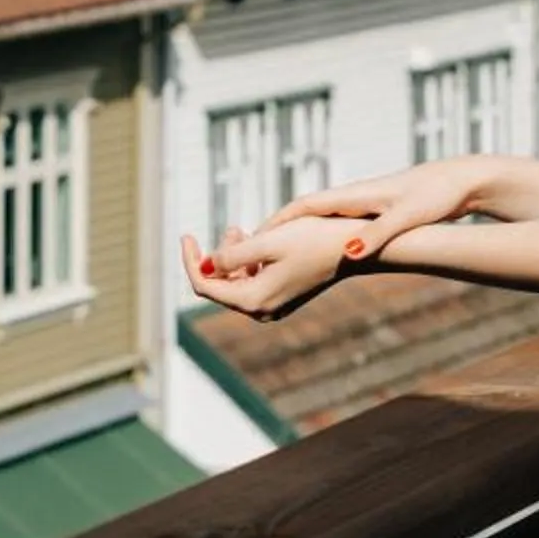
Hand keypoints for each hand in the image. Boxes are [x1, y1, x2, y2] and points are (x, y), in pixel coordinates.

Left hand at [181, 215, 367, 320]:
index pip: (205, 284)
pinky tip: (255, 242)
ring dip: (233, 256)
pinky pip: (252, 281)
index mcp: (253, 299)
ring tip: (241, 231)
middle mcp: (261, 309)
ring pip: (236, 282)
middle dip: (216, 256)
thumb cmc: (312, 240)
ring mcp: (272, 305)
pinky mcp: (282, 296)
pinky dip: (248, 262)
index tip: (187, 235)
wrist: (351, 249)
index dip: (190, 260)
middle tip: (233, 228)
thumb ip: (232, 255)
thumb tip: (209, 265)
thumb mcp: (267, 241)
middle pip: (220, 285)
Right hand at [261, 156, 489, 248]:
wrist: (461, 180)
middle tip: (246, 255)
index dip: (275, 224)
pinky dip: (315, 237)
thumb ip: (378, 234)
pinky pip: (333, 225)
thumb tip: (350, 252)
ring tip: (268, 258)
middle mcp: (353, 197)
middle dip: (274, 231)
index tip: (249, 242)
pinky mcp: (373, 211)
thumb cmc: (437, 195)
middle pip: (302, 213)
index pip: (303, 207)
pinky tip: (312, 252)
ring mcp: (362, 204)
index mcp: (355, 195)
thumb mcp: (408, 217)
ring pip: (316, 219)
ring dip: (292, 234)